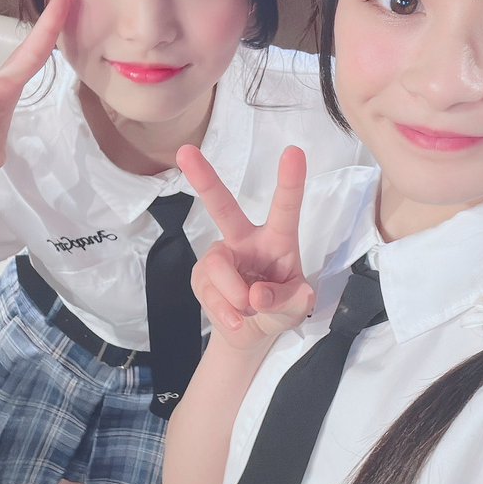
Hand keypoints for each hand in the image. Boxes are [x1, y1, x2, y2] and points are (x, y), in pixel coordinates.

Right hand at [177, 143, 313, 347]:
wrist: (250, 332)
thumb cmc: (279, 307)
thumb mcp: (297, 308)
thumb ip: (288, 301)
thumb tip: (256, 294)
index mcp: (277, 239)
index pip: (285, 208)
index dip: (290, 181)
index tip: (293, 152)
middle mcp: (245, 240)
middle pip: (223, 207)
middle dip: (205, 179)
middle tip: (185, 153)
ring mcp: (220, 257)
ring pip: (220, 268)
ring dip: (238, 297)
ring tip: (249, 310)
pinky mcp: (201, 277)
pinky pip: (210, 294)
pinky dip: (227, 313)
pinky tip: (237, 320)